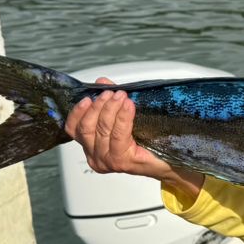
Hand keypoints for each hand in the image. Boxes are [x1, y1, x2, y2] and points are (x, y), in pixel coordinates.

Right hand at [62, 77, 203, 196]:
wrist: (170, 161)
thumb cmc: (147, 142)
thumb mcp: (124, 117)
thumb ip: (110, 100)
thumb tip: (102, 82)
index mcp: (91, 147)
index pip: (73, 129)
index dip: (78, 112)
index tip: (88, 97)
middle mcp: (96, 157)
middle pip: (87, 128)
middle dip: (99, 106)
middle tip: (112, 93)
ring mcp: (108, 161)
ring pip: (102, 129)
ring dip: (111, 109)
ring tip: (122, 96)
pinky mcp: (122, 162)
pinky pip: (119, 135)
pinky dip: (123, 118)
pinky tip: (129, 106)